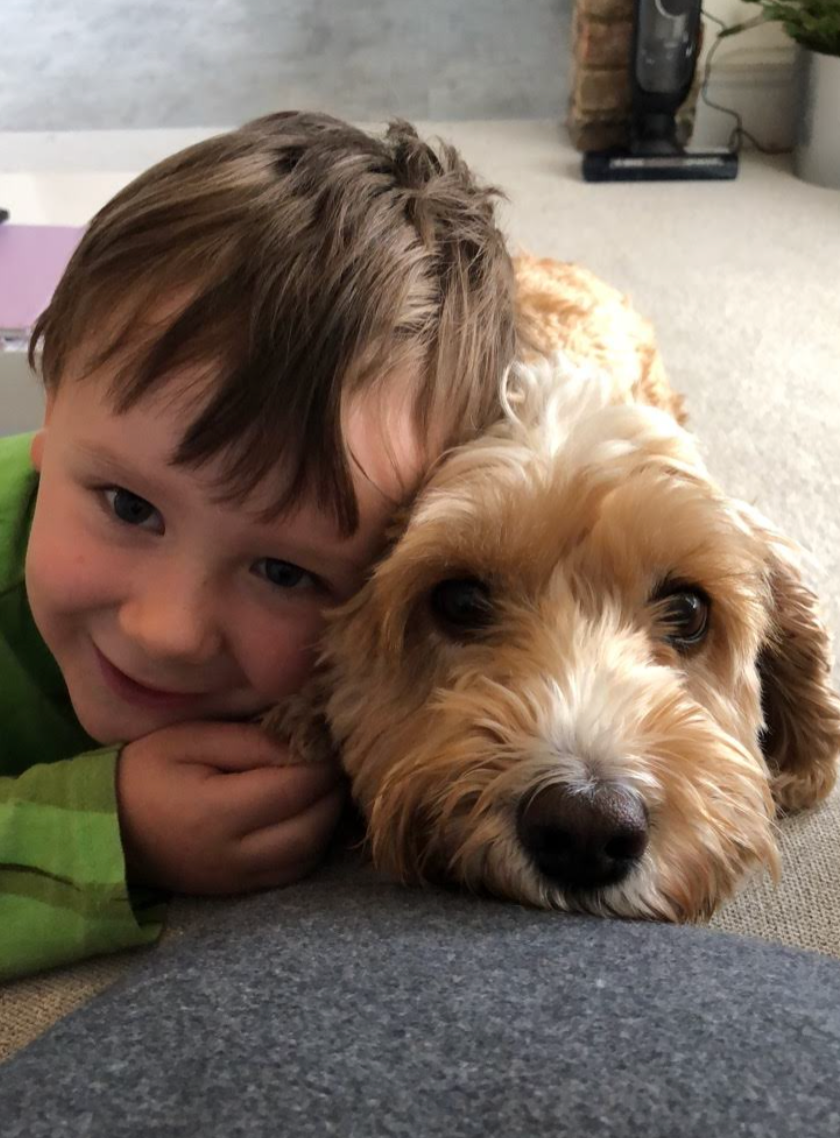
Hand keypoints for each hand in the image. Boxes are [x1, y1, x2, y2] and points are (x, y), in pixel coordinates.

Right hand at [116, 721, 345, 894]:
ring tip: (323, 784)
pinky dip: (311, 842)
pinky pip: (294, 871)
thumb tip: (306, 745)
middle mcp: (234, 855)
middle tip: (333, 758)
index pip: (297, 787)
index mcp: (218, 813)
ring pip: (310, 854)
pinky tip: (307, 814)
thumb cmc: (146, 772)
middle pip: (313, 826)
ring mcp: (239, 879)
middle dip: (332, 790)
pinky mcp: (240, 890)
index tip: (327, 737)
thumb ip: (252, 742)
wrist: (107, 829)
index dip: (322, 762)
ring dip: (327, 818)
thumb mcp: (192, 739)